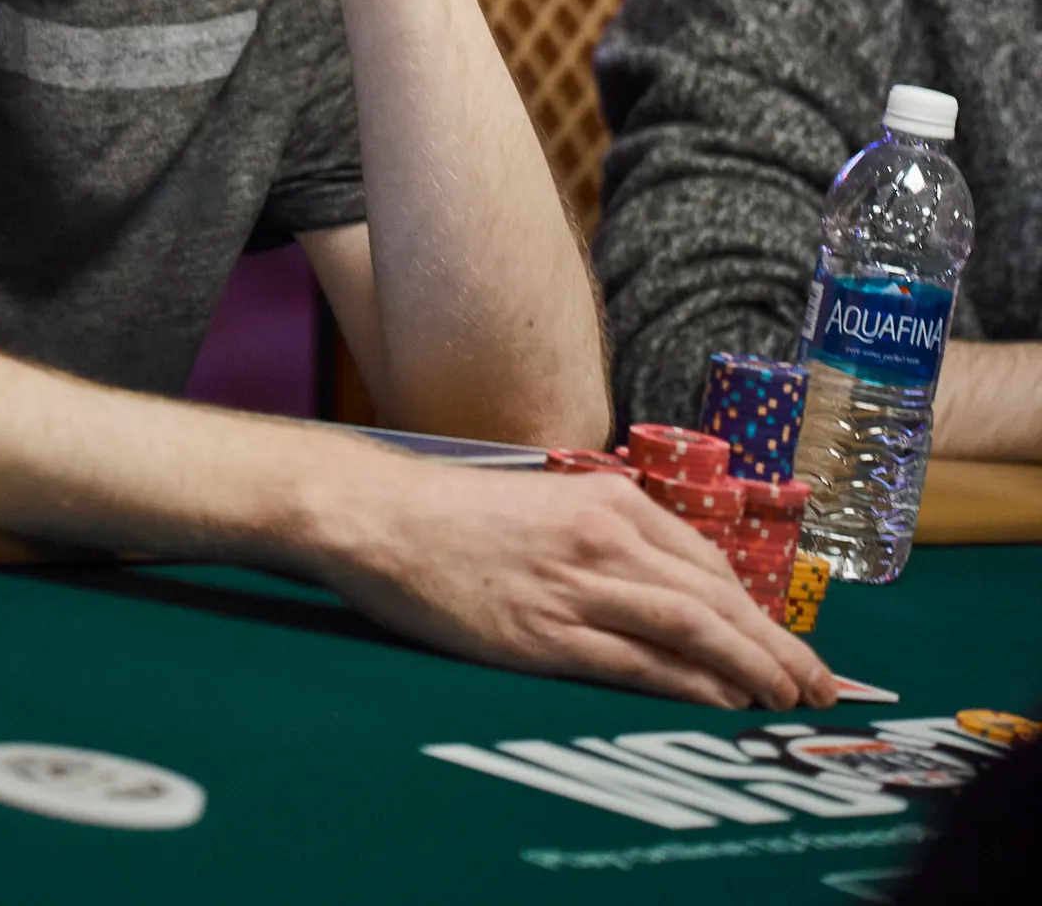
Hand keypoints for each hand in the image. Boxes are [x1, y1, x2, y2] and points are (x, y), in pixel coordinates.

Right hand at [318, 464, 838, 711]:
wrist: (383, 518)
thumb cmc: (455, 515)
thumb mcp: (545, 503)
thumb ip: (601, 535)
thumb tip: (655, 581)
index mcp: (607, 498)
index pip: (707, 560)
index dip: (757, 608)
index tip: (787, 640)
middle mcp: (605, 538)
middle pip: (716, 597)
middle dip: (776, 644)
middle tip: (818, 683)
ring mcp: (578, 587)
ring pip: (694, 630)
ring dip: (753, 669)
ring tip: (787, 699)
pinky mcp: (547, 635)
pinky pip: (641, 665)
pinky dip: (694, 685)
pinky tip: (724, 703)